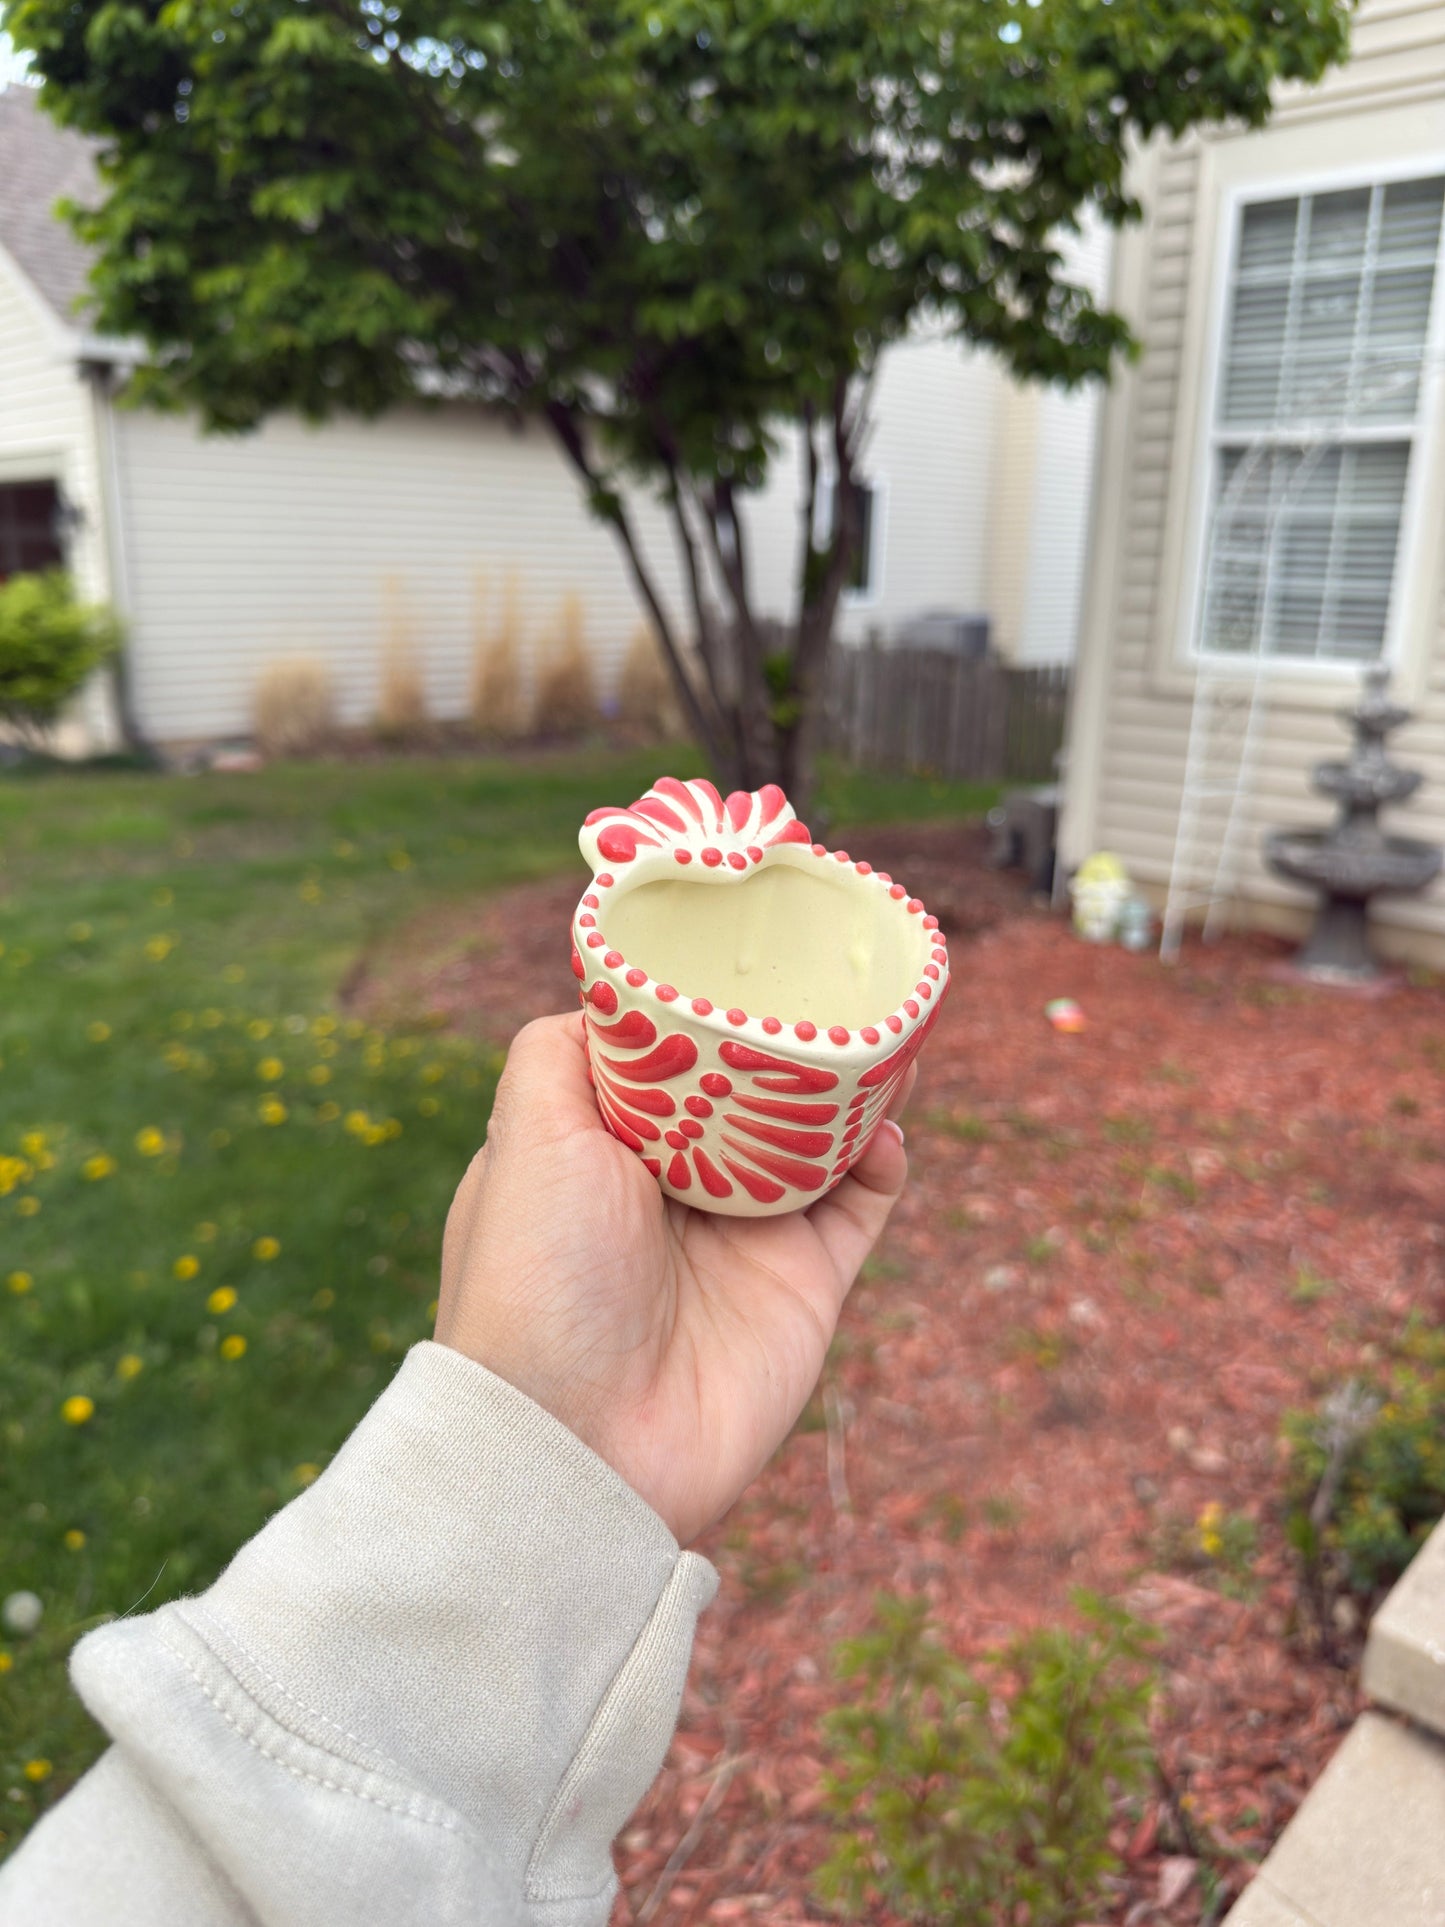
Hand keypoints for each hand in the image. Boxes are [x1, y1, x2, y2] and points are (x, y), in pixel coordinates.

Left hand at [436, 1012, 912, 1544]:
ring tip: (882, 1024)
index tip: (742, 943)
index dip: (700, 1007)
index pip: (663, 1055)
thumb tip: (612, 996)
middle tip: (832, 974)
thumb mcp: (524, 1139)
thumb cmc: (538, 1280)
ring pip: (816, 1136)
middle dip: (789, 1036)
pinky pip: (862, 1204)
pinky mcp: (804, 1283)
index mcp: (600, 1147)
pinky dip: (882, 1157)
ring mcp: (743, 1234)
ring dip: (852, 1082)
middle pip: (749, 1087)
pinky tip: (886, 1122)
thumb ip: (559, 1052)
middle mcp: (673, 1184)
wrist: (584, 1447)